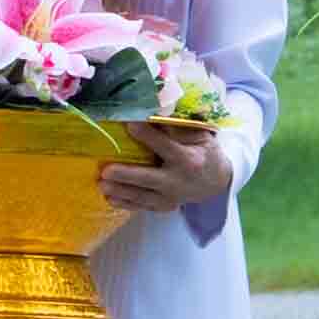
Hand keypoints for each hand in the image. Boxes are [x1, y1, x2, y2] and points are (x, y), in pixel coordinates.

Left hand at [96, 120, 235, 217]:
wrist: (217, 182)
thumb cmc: (205, 152)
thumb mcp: (200, 136)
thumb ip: (178, 127)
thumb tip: (153, 112)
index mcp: (188, 159)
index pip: (165, 147)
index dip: (148, 135)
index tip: (129, 124)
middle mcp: (178, 180)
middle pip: (149, 178)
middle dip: (127, 175)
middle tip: (106, 171)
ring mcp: (171, 197)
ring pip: (142, 196)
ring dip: (120, 191)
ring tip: (101, 185)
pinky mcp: (164, 206)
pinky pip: (142, 206)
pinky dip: (125, 203)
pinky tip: (109, 198)